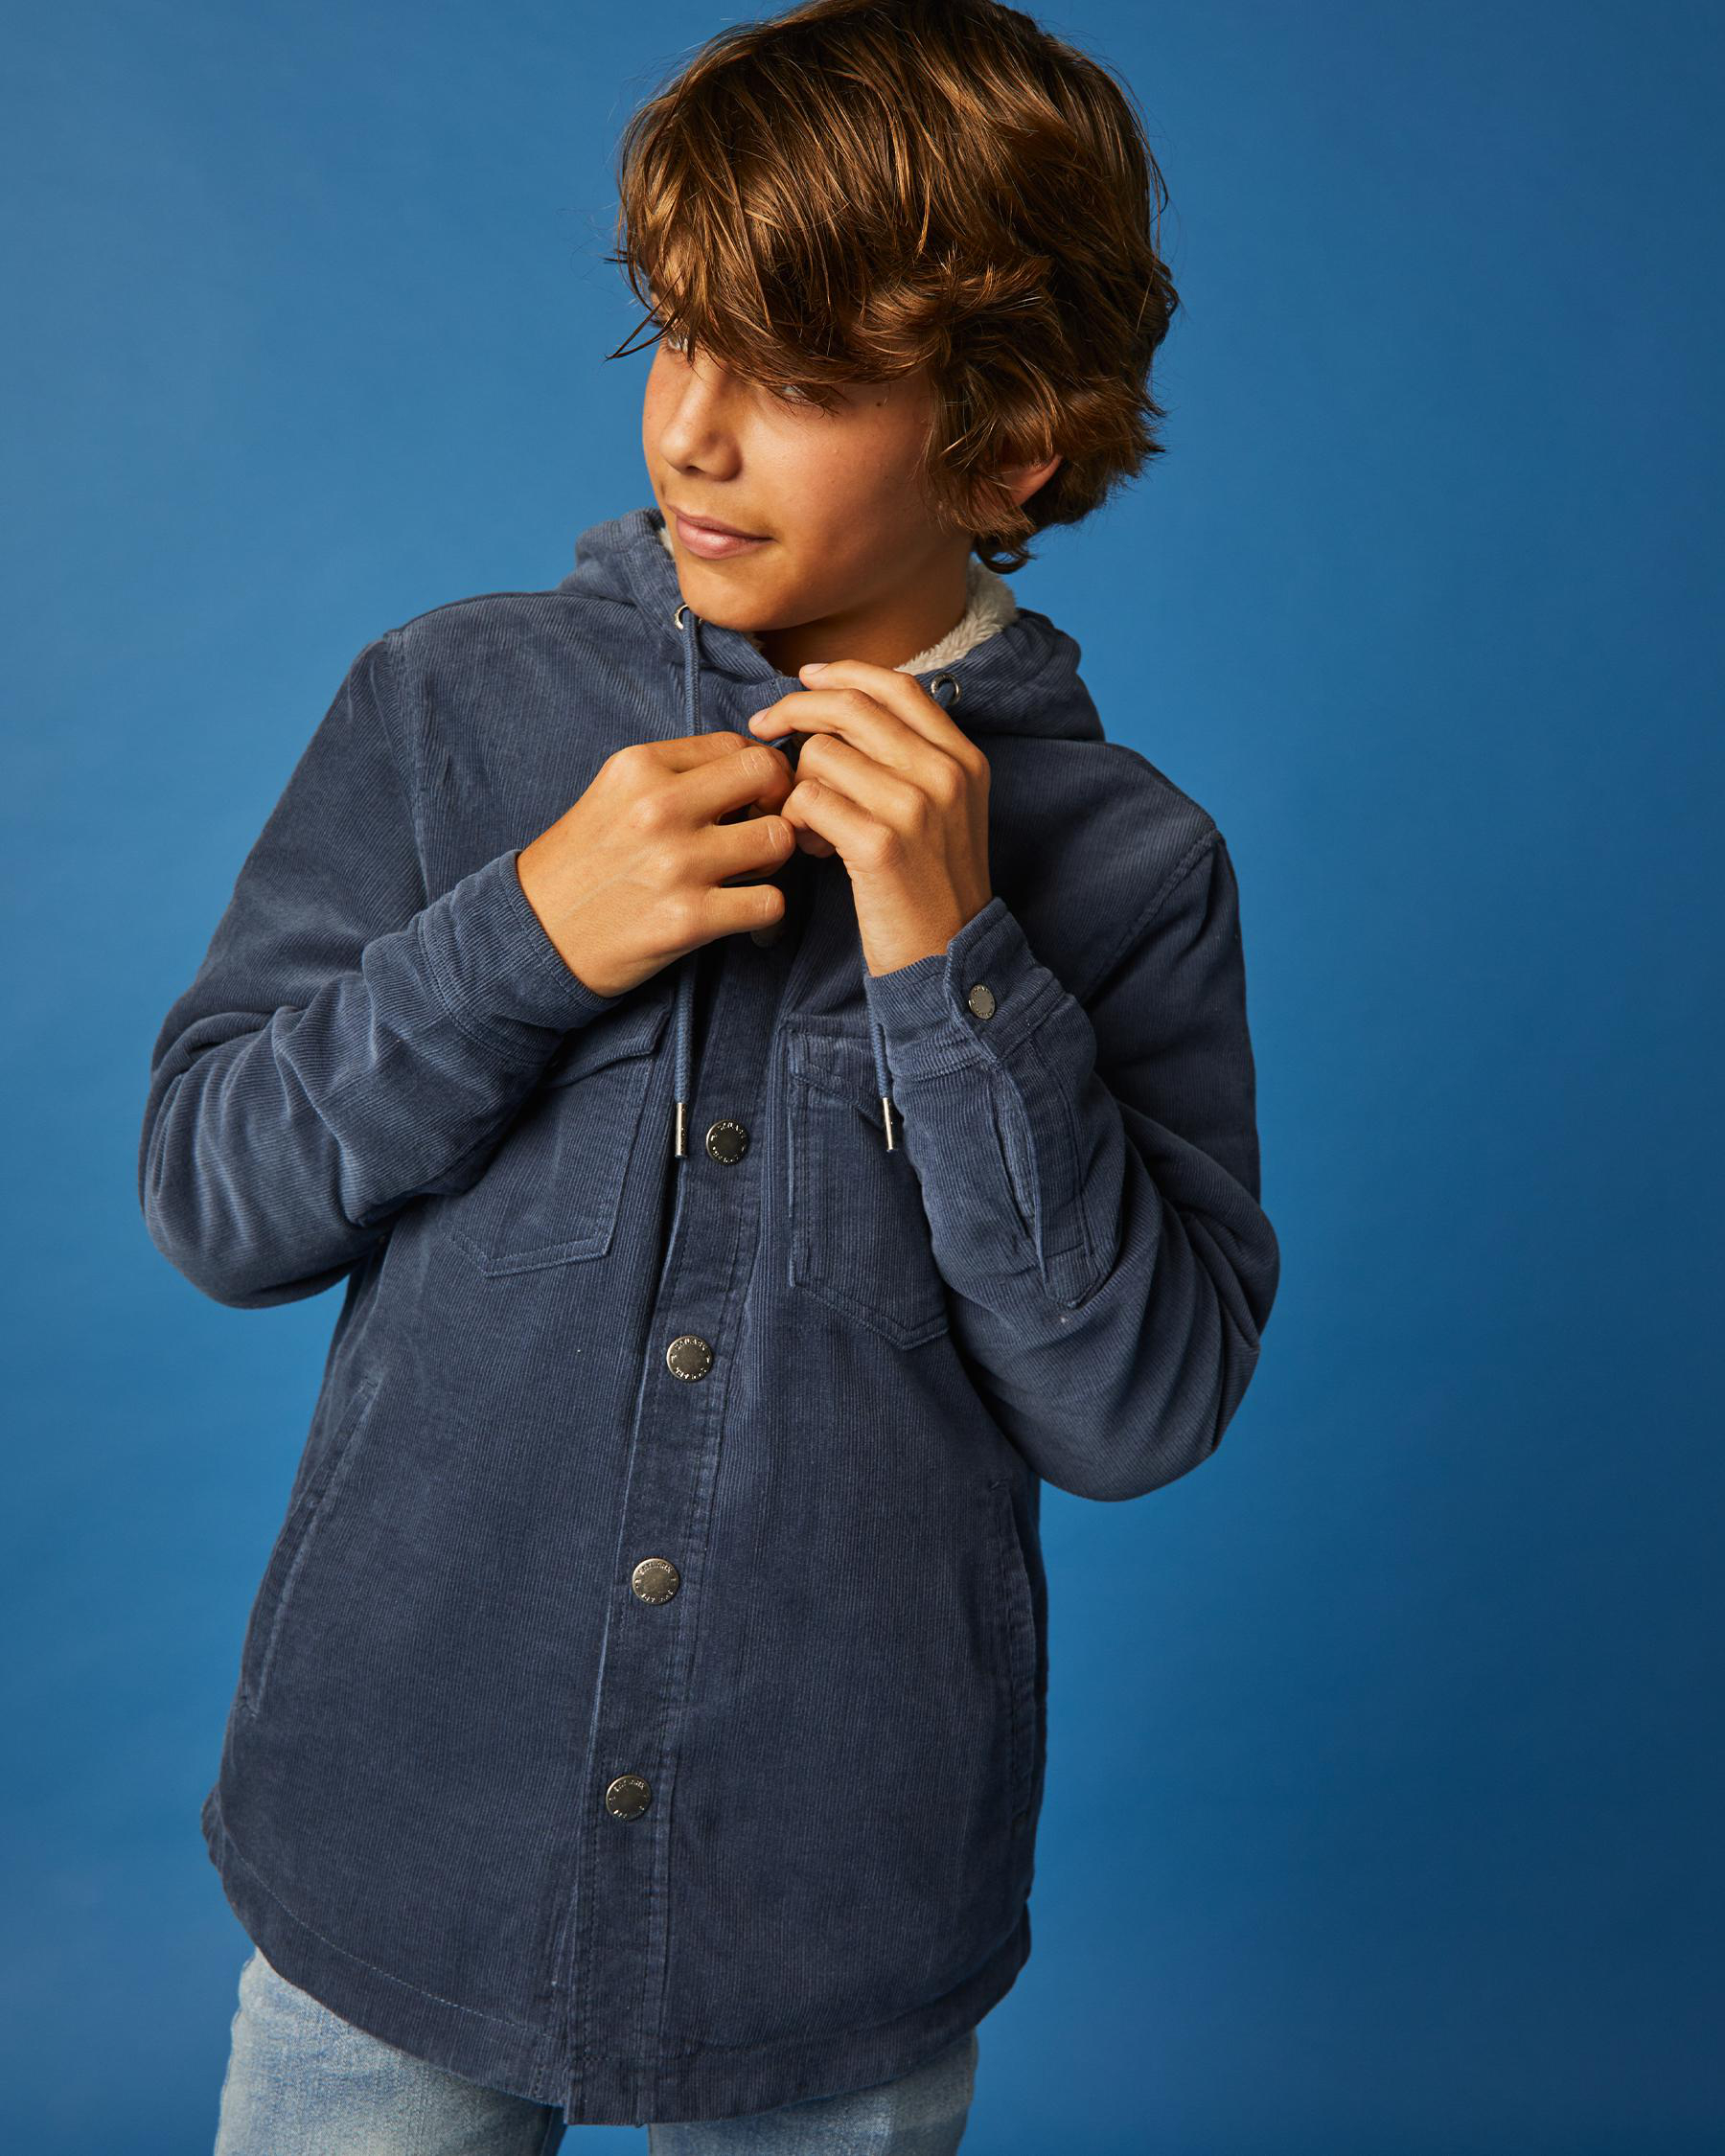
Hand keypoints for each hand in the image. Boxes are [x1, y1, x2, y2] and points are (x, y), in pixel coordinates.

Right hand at [517, 734, 795, 997]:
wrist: (533, 934)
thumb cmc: (581, 864)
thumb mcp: (614, 794)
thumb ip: (676, 775)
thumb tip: (752, 770)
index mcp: (640, 766)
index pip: (737, 745)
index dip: (757, 772)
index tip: (749, 800)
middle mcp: (659, 807)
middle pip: (768, 775)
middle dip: (779, 801)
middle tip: (763, 828)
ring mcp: (676, 863)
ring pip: (779, 838)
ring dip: (775, 860)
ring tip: (750, 875)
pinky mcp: (688, 919)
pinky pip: (770, 902)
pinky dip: (769, 914)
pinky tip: (746, 918)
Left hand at [746, 660, 992, 975]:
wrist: (947, 956)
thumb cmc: (930, 885)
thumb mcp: (942, 811)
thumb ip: (907, 758)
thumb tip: (835, 707)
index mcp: (962, 758)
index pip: (895, 685)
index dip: (842, 673)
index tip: (804, 679)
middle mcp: (944, 774)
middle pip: (850, 706)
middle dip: (795, 710)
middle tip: (763, 728)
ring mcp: (914, 808)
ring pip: (822, 752)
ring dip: (797, 782)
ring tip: (811, 821)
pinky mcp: (880, 845)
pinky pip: (808, 800)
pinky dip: (796, 819)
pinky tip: (813, 847)